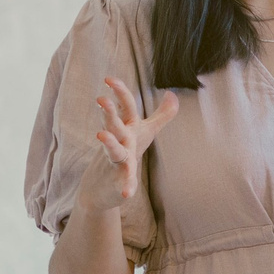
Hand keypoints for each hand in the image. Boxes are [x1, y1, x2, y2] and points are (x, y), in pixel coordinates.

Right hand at [82, 78, 179, 212]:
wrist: (103, 186)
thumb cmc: (127, 151)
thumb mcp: (146, 131)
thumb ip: (162, 114)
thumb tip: (172, 93)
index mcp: (126, 127)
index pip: (125, 106)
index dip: (119, 92)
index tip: (108, 79)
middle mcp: (119, 141)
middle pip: (114, 124)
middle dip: (109, 112)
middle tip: (101, 100)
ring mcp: (116, 160)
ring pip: (113, 149)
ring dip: (108, 142)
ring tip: (101, 134)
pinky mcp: (118, 179)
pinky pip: (123, 182)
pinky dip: (126, 186)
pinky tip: (127, 194)